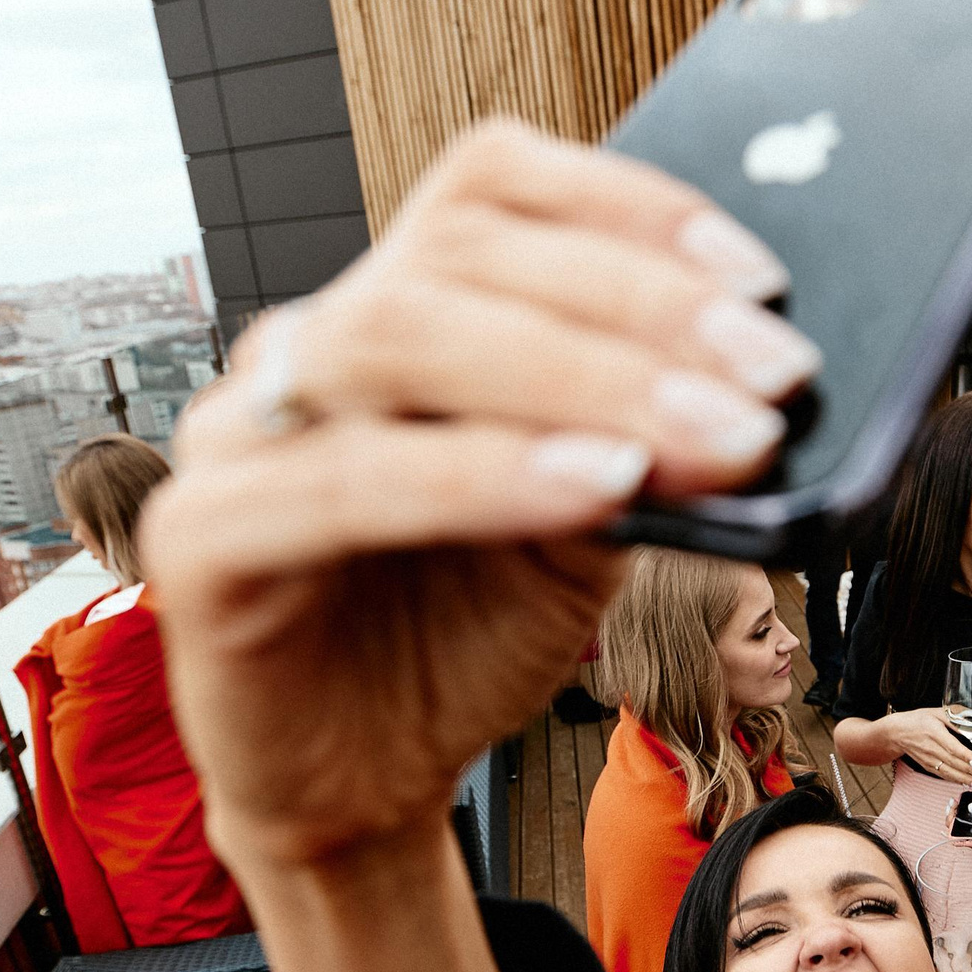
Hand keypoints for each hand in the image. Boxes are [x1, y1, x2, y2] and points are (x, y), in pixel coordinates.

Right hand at [143, 119, 818, 869]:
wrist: (359, 788)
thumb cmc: (461, 642)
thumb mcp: (584, 531)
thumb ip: (641, 447)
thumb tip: (754, 384)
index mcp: (395, 309)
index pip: (490, 184)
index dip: (626, 206)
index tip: (759, 278)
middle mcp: (308, 345)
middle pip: (460, 255)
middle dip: (638, 309)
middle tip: (772, 376)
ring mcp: (237, 432)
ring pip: (399, 341)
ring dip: (579, 380)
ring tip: (709, 439)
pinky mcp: (200, 536)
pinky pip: (343, 479)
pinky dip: (484, 475)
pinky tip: (597, 488)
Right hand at [886, 707, 971, 787]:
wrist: (896, 732)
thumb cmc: (918, 720)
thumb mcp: (936, 712)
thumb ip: (955, 716)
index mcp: (933, 732)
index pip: (951, 746)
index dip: (964, 755)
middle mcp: (929, 747)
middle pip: (951, 762)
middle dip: (967, 771)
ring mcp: (927, 758)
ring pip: (946, 771)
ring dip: (962, 779)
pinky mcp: (926, 765)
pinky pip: (941, 774)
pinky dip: (953, 780)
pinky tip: (963, 782)